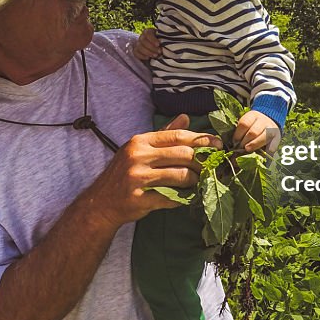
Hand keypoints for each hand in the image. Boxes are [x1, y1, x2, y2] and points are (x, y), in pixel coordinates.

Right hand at [88, 115, 221, 225]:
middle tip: (213, 167)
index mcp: (140, 142)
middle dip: (202, 161)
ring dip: (195, 180)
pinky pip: (171, 198)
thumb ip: (164, 134)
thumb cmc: (124, 173)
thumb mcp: (139, 149)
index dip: (201, 140)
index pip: (177, 136)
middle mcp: (138, 157)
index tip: (218, 144)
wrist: (100, 202)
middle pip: (182, 155)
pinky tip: (189, 197)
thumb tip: (185, 117)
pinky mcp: (139, 199)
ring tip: (200, 182)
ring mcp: (138, 178)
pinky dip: (183, 198)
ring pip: (180, 176)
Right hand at [132, 28, 160, 60]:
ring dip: (148, 52)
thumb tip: (165, 42)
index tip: (158, 44)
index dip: (152, 39)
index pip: (147, 33)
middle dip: (151, 47)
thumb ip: (163, 39)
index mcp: (148, 31)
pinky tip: (148, 58)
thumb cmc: (162, 43)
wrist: (157, 49)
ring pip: (139, 47)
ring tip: (155, 56)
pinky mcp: (136, 50)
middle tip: (159, 52)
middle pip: (143, 40)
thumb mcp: (163, 39)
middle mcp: (142, 36)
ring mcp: (138, 43)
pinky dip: (141, 56)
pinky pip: (136, 53)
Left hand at [232, 110, 279, 153]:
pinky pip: (274, 144)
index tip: (234, 142)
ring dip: (254, 145)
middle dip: (245, 141)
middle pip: (253, 132)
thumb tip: (234, 144)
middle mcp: (263, 121)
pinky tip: (263, 155)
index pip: (244, 124)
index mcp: (253, 116)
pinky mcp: (278, 137)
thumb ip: (241, 131)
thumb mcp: (247, 123)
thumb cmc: (254, 124)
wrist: (269, 119)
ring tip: (248, 149)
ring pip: (263, 137)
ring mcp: (271, 129)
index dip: (238, 134)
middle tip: (239, 148)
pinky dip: (268, 151)